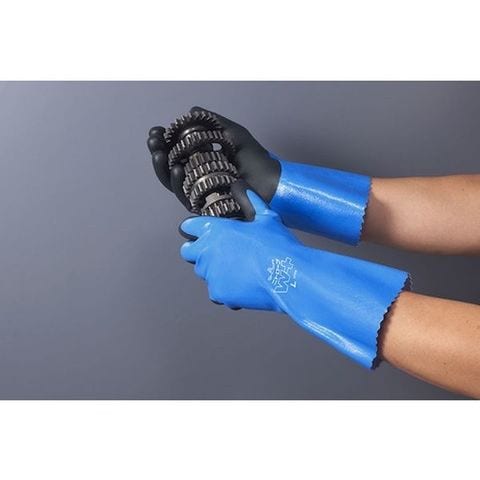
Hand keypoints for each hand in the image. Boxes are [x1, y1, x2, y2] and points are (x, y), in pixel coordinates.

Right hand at [147, 106, 280, 210]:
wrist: (271, 182)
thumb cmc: (256, 160)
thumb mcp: (234, 134)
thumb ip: (214, 122)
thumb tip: (193, 110)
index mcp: (202, 159)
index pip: (176, 150)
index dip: (164, 141)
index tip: (158, 130)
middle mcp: (197, 175)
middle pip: (169, 166)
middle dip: (158, 152)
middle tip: (154, 140)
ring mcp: (199, 191)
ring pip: (172, 181)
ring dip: (162, 167)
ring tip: (159, 153)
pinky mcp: (204, 205)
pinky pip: (185, 195)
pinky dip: (178, 182)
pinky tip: (176, 168)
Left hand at [179, 187, 297, 310]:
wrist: (286, 276)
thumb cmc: (277, 246)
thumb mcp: (266, 217)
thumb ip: (250, 201)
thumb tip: (243, 188)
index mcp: (215, 230)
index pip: (188, 227)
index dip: (193, 228)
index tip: (196, 232)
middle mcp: (207, 251)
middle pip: (187, 252)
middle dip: (196, 251)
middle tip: (213, 253)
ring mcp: (211, 274)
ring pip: (204, 273)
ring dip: (214, 271)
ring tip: (237, 270)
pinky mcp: (218, 293)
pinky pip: (216, 292)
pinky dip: (227, 290)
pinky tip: (243, 285)